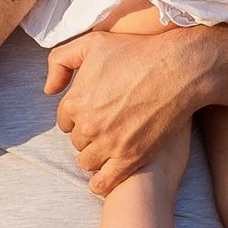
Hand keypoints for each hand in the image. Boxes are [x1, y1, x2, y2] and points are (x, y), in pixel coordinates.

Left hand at [49, 23, 213, 193]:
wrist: (178, 69)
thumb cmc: (136, 52)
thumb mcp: (92, 43)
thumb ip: (60, 61)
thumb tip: (49, 89)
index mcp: (76, 100)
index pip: (65, 120)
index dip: (79, 116)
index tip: (94, 112)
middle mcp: (89, 124)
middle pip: (77, 141)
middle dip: (88, 135)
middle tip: (107, 126)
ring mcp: (109, 143)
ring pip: (87, 162)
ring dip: (95, 156)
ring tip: (110, 147)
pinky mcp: (131, 157)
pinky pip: (104, 182)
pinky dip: (100, 184)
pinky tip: (103, 179)